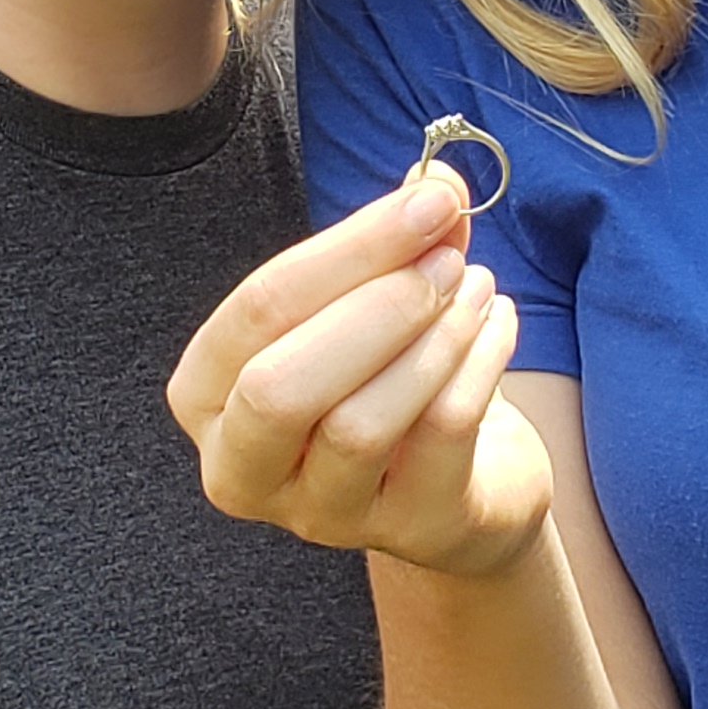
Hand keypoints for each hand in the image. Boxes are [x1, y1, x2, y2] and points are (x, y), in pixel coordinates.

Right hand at [170, 166, 559, 581]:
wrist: (463, 482)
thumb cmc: (389, 378)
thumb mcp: (374, 303)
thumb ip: (396, 240)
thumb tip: (436, 178)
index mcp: (208, 396)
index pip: (255, 313)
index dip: (349, 250)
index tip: (429, 201)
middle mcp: (245, 467)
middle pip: (279, 387)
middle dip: (375, 306)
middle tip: (446, 260)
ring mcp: (323, 514)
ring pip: (359, 424)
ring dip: (433, 337)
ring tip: (476, 287)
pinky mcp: (411, 530)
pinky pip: (439, 440)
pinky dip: (478, 366)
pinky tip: (499, 324)